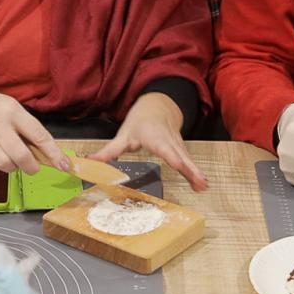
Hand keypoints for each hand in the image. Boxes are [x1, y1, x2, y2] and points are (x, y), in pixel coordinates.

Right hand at [0, 87, 70, 175]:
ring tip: (10, 161)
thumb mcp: (12, 108)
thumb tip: (45, 153)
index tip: (64, 165)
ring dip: (11, 168)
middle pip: (20, 154)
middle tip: (33, 168)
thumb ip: (27, 128)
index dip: (53, 153)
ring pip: (3, 163)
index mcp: (13, 112)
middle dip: (31, 166)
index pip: (38, 134)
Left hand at [90, 91, 206, 190]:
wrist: (159, 106)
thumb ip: (109, 151)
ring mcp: (177, 145)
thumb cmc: (140, 122)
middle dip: (190, 168)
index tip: (179, 165)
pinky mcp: (182, 150)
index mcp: (154, 137)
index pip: (164, 148)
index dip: (172, 156)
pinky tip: (201, 184)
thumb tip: (90, 161)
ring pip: (187, 159)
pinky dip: (195, 172)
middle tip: (200, 182)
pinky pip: (188, 161)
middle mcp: (168, 141)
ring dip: (196, 172)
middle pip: (180, 155)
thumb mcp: (123, 135)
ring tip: (203, 186)